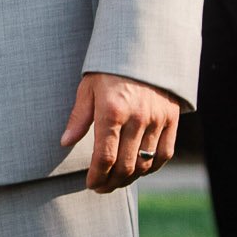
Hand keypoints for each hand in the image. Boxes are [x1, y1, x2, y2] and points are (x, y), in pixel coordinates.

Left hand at [61, 72, 179, 191]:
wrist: (145, 48)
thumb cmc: (110, 68)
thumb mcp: (88, 87)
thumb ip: (78, 117)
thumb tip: (65, 142)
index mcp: (112, 110)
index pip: (104, 157)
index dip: (97, 177)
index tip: (90, 183)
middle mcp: (137, 118)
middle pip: (125, 166)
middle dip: (111, 183)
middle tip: (101, 187)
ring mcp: (157, 119)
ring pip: (145, 163)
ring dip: (130, 178)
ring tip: (117, 180)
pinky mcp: (171, 119)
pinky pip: (164, 153)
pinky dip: (152, 167)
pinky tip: (140, 169)